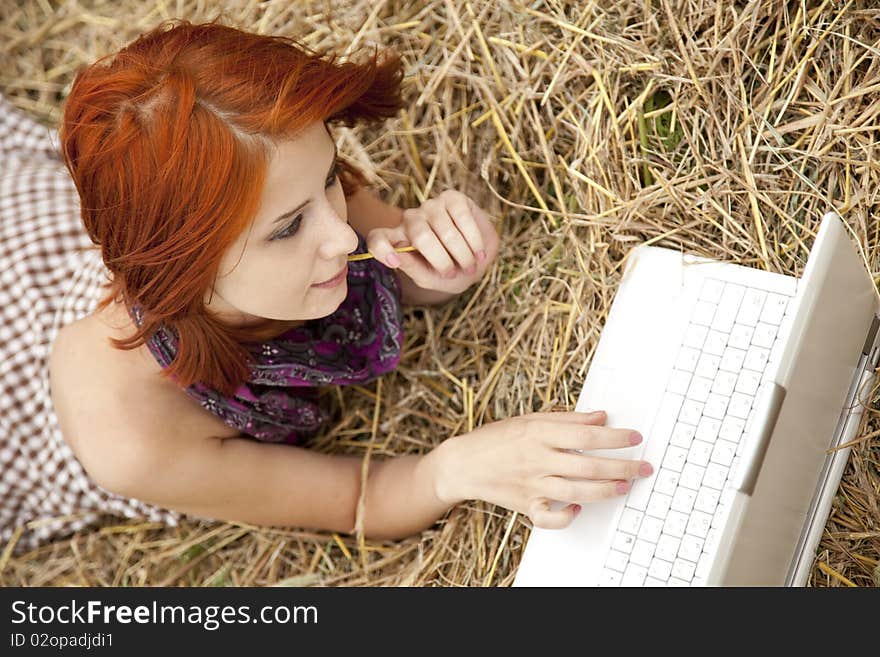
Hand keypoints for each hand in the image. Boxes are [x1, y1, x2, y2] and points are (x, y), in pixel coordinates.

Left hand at [365, 189, 499, 294]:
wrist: (476, 262)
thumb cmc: (448, 272)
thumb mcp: (428, 278)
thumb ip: (411, 267)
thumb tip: (397, 256)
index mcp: (398, 240)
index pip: (378, 238)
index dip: (382, 248)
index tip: (394, 263)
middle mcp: (411, 220)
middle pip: (420, 236)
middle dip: (442, 260)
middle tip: (454, 274)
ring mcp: (431, 206)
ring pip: (444, 229)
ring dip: (462, 253)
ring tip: (471, 266)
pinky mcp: (452, 198)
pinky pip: (462, 217)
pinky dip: (473, 239)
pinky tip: (479, 252)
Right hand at [433, 410, 653, 528]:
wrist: (462, 463)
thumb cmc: (497, 439)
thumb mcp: (530, 419)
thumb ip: (567, 419)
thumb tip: (601, 417)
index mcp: (539, 434)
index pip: (585, 436)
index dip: (614, 438)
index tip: (635, 438)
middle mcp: (537, 459)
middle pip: (587, 466)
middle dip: (621, 467)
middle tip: (644, 468)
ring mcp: (531, 485)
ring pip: (575, 492)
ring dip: (604, 491)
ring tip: (624, 487)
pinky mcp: (524, 505)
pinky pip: (550, 519)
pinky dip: (567, 517)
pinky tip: (579, 509)